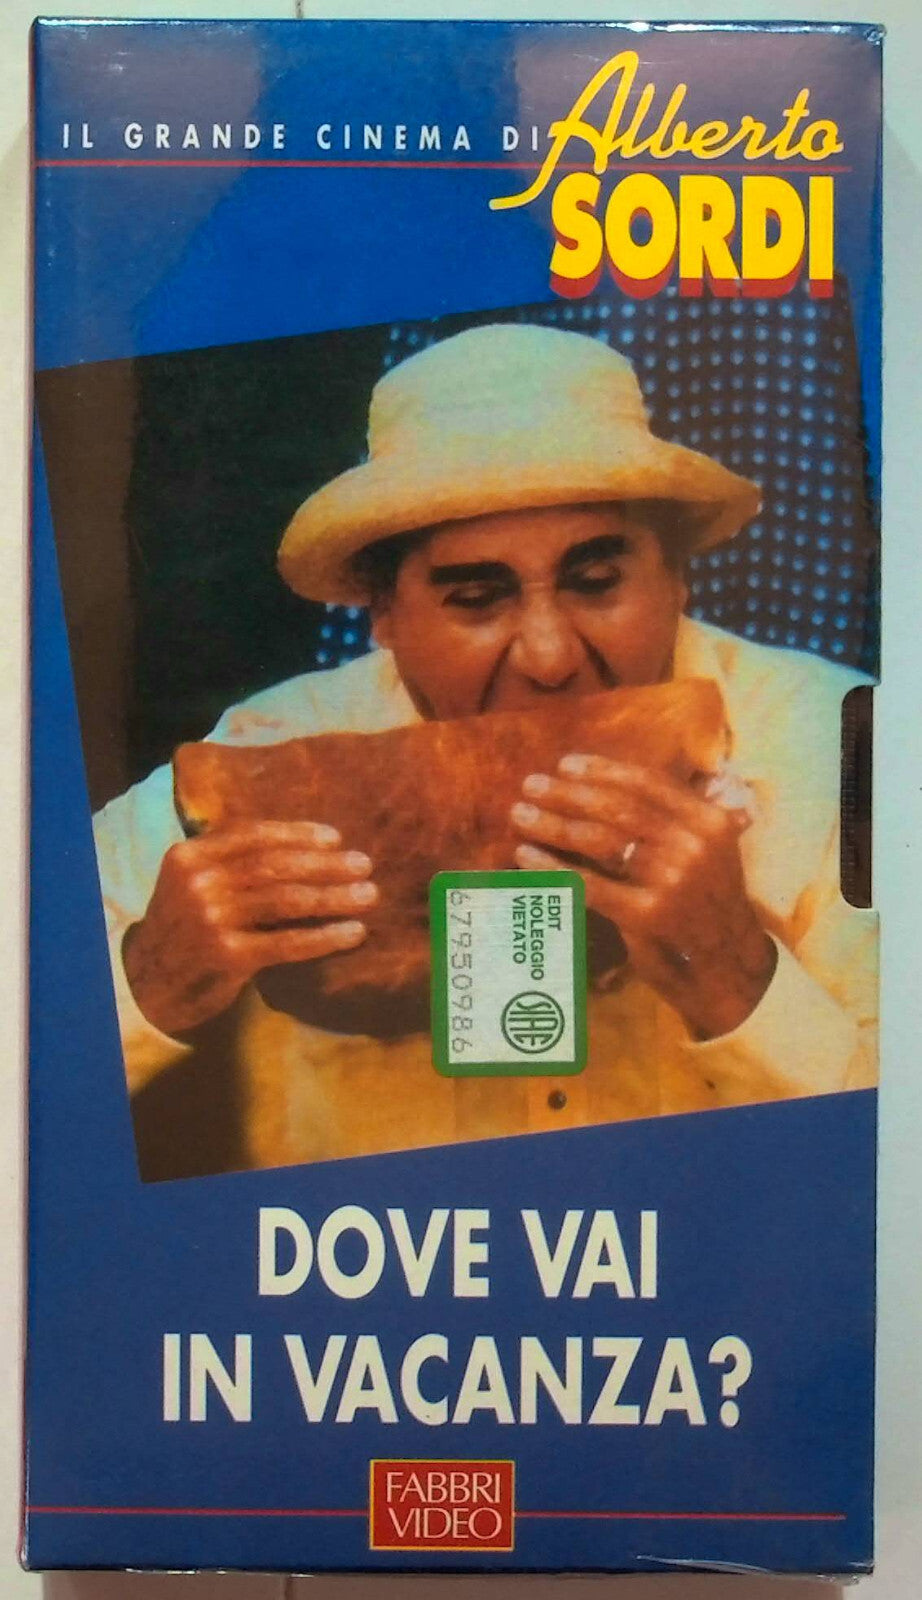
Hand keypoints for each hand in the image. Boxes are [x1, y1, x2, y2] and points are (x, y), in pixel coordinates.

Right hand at [122, 821, 376, 1036]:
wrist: (146, 985)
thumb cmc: (183, 929)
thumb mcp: (192, 883)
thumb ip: (230, 862)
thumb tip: (305, 846)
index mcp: (190, 855)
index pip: (252, 834)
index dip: (298, 834)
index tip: (335, 838)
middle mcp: (198, 882)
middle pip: (275, 865)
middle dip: (326, 864)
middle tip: (364, 865)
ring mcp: (211, 919)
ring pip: (287, 900)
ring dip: (334, 896)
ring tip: (368, 895)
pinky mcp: (226, 956)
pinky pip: (287, 942)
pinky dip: (325, 936)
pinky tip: (352, 933)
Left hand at [510, 756, 775, 1039]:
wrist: (728, 966)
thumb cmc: (704, 903)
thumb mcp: (705, 851)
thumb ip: (669, 819)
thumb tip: (601, 788)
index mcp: (708, 821)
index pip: (648, 783)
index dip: (602, 770)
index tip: (565, 765)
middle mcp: (693, 845)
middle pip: (617, 808)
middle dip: (568, 793)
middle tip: (531, 785)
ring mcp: (672, 880)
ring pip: (598, 840)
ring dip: (552, 824)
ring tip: (521, 814)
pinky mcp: (648, 916)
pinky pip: (587, 883)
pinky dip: (551, 866)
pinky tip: (526, 855)